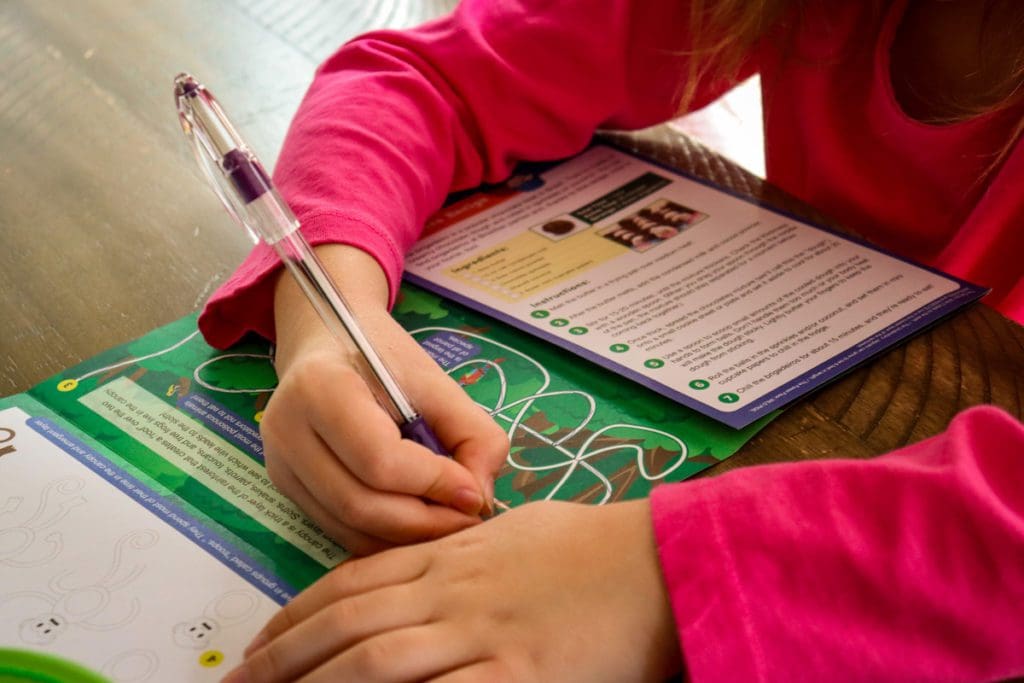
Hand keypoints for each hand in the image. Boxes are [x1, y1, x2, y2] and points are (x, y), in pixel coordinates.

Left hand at [225, 500, 681, 682]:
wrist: (655, 560)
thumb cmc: (591, 543)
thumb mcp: (518, 530)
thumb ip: (468, 547)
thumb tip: (438, 555)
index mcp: (451, 554)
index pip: (353, 580)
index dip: (298, 612)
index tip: (262, 640)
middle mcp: (452, 591)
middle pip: (350, 622)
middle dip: (286, 655)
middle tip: (240, 681)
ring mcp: (480, 633)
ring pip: (377, 659)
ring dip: (318, 682)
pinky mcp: (517, 674)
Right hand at [261, 245, 509, 554]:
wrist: (326, 341)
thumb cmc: (383, 358)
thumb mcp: (436, 382)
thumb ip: (472, 435)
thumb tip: (479, 499)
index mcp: (321, 387)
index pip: (379, 459)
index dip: (433, 484)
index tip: (473, 492)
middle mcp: (286, 430)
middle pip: (360, 504)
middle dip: (423, 522)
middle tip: (467, 518)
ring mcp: (278, 463)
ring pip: (348, 527)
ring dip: (406, 537)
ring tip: (447, 521)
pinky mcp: (285, 487)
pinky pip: (338, 530)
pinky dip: (383, 538)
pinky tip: (416, 523)